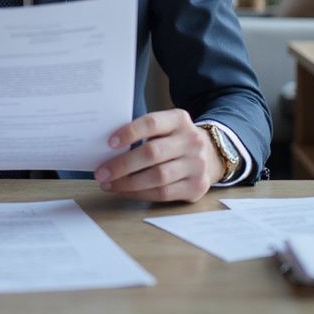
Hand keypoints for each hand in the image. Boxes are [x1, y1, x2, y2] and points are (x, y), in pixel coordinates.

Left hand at [94, 109, 223, 202]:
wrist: (211, 154)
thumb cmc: (175, 140)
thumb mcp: (166, 127)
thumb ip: (145, 132)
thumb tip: (108, 148)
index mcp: (179, 119)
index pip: (152, 123)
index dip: (129, 132)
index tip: (109, 143)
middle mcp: (191, 141)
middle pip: (152, 153)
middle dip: (122, 165)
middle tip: (101, 172)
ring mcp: (196, 165)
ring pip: (157, 177)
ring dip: (128, 183)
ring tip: (109, 184)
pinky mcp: (196, 187)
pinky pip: (163, 193)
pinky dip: (140, 193)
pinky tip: (125, 191)